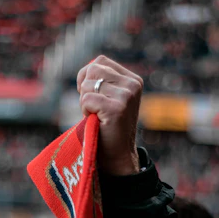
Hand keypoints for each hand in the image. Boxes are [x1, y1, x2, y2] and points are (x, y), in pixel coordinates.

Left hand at [77, 55, 142, 174]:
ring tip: (96, 115)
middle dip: (85, 89)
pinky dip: (85, 111)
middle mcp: (132, 85)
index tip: (91, 96)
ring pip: (87, 85)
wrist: (117, 155)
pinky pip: (86, 99)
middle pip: (92, 70)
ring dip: (84, 102)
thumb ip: (103, 80)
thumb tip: (86, 70)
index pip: (100, 61)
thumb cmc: (109, 127)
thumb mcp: (110, 98)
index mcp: (133, 80)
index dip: (87, 76)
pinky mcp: (116, 109)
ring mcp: (126, 97)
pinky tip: (96, 121)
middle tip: (93, 108)